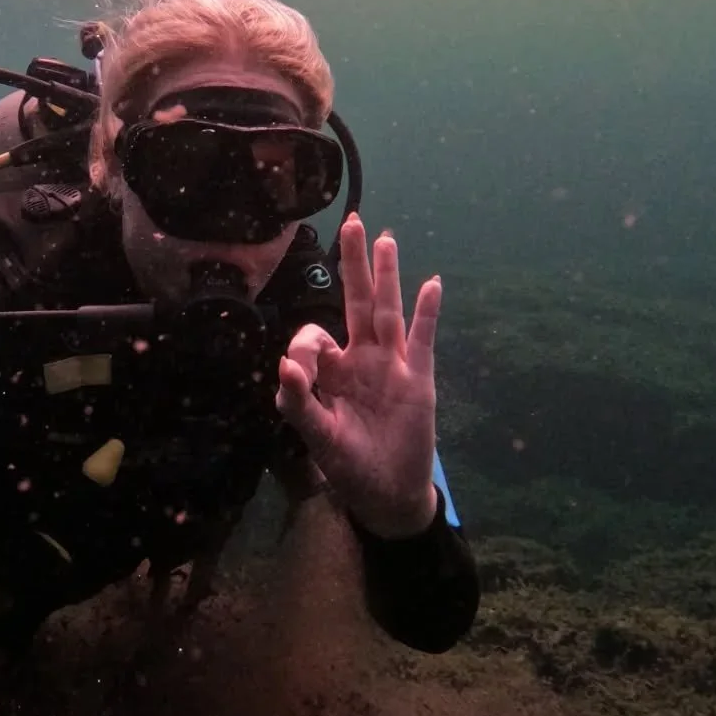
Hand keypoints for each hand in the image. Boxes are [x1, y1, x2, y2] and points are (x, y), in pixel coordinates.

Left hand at [275, 214, 440, 537]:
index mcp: (333, 371)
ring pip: (388, 311)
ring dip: (387, 275)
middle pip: (357, 302)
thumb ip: (298, 402)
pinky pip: (422, 340)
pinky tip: (431, 283)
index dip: (304, 344)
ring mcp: (392, 366)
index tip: (300, 370)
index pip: (315, 337)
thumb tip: (285, 364)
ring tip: (384, 238)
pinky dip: (427, 313)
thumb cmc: (349, 464)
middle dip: (353, 264)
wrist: (386, 493)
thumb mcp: (316, 437)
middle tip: (351, 222)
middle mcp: (362, 359)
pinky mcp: (419, 381)